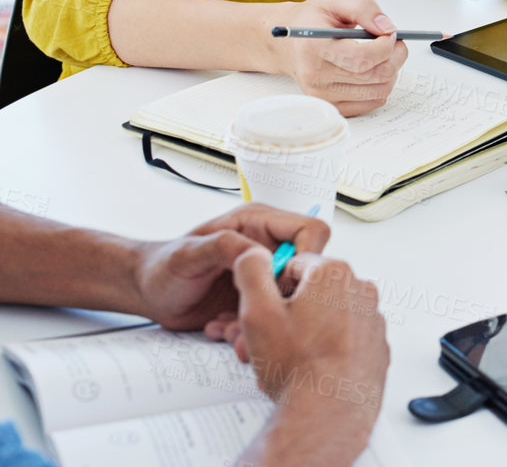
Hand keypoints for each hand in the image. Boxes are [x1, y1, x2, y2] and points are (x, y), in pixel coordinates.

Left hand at [131, 205, 329, 332]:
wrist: (147, 293)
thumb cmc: (162, 266)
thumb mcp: (189, 254)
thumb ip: (225, 246)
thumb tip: (262, 255)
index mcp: (259, 224)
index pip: (310, 230)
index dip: (306, 257)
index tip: (281, 282)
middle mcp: (268, 247)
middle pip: (306, 271)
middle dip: (282, 298)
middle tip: (251, 314)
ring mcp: (264, 275)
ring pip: (289, 300)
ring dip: (262, 319)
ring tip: (227, 327)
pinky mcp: (257, 299)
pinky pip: (270, 317)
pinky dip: (249, 330)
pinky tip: (222, 328)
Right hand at [230, 250, 388, 462]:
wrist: (329, 411)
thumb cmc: (298, 366)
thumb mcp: (257, 313)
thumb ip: (252, 272)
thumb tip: (252, 253)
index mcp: (333, 274)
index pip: (293, 265)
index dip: (273, 290)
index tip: (267, 312)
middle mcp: (360, 289)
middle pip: (312, 291)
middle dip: (289, 313)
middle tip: (272, 341)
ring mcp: (372, 317)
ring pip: (328, 314)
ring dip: (307, 330)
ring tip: (290, 358)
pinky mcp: (376, 342)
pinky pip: (346, 335)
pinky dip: (329, 345)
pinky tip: (313, 365)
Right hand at [270, 0, 406, 114]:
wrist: (289, 43)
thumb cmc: (313, 21)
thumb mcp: (336, 0)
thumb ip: (364, 8)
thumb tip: (386, 27)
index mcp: (314, 47)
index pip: (362, 58)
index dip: (386, 45)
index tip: (390, 34)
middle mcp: (315, 75)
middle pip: (375, 76)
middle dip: (396, 57)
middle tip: (396, 43)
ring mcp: (323, 95)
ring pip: (379, 91)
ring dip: (392, 71)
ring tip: (384, 55)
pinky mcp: (332, 106)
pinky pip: (373, 102)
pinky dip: (382, 86)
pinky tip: (374, 70)